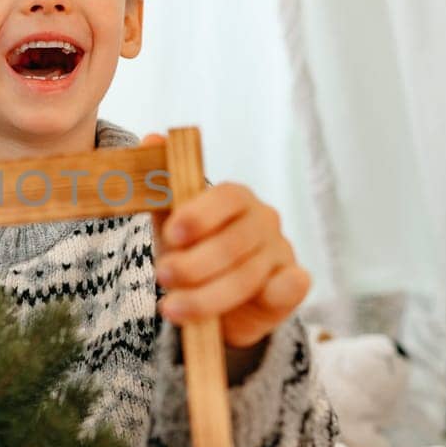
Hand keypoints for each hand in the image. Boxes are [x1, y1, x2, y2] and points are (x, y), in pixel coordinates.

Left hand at [140, 133, 310, 349]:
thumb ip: (162, 191)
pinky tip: (256, 302)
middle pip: (234, 242)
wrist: (216, 301)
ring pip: (247, 276)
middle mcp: (263, 221)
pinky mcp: (292, 285)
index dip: (200, 215)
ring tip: (172, 308)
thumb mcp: (171, 225)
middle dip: (194, 263)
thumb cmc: (193, 252)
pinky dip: (276, 293)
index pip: (226, 197)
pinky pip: (291, 287)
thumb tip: (153, 138)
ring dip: (206, 297)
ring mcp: (281, 252)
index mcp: (236, 198)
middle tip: (163, 276)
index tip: (172, 234)